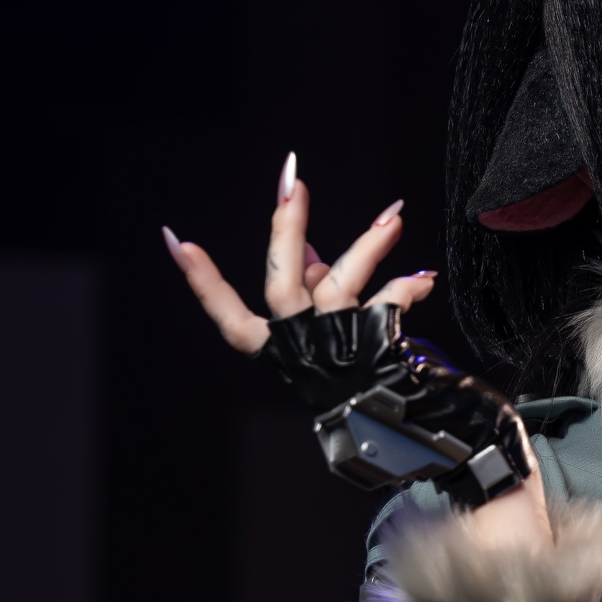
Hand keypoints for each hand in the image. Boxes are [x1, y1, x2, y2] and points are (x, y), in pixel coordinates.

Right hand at [162, 154, 437, 354]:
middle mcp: (302, 346)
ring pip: (340, 286)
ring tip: (394, 216)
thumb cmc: (354, 369)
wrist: (398, 418)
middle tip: (293, 183)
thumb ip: (310, 287)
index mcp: (280, 347)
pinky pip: (390, 303)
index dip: (204, 283)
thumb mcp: (321, 330)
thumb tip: (307, 247)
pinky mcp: (376, 344)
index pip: (231, 318)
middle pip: (282, 286)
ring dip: (368, 245)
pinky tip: (424, 280)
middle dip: (286, 230)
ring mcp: (338, 346)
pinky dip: (408, 286)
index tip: (178, 242)